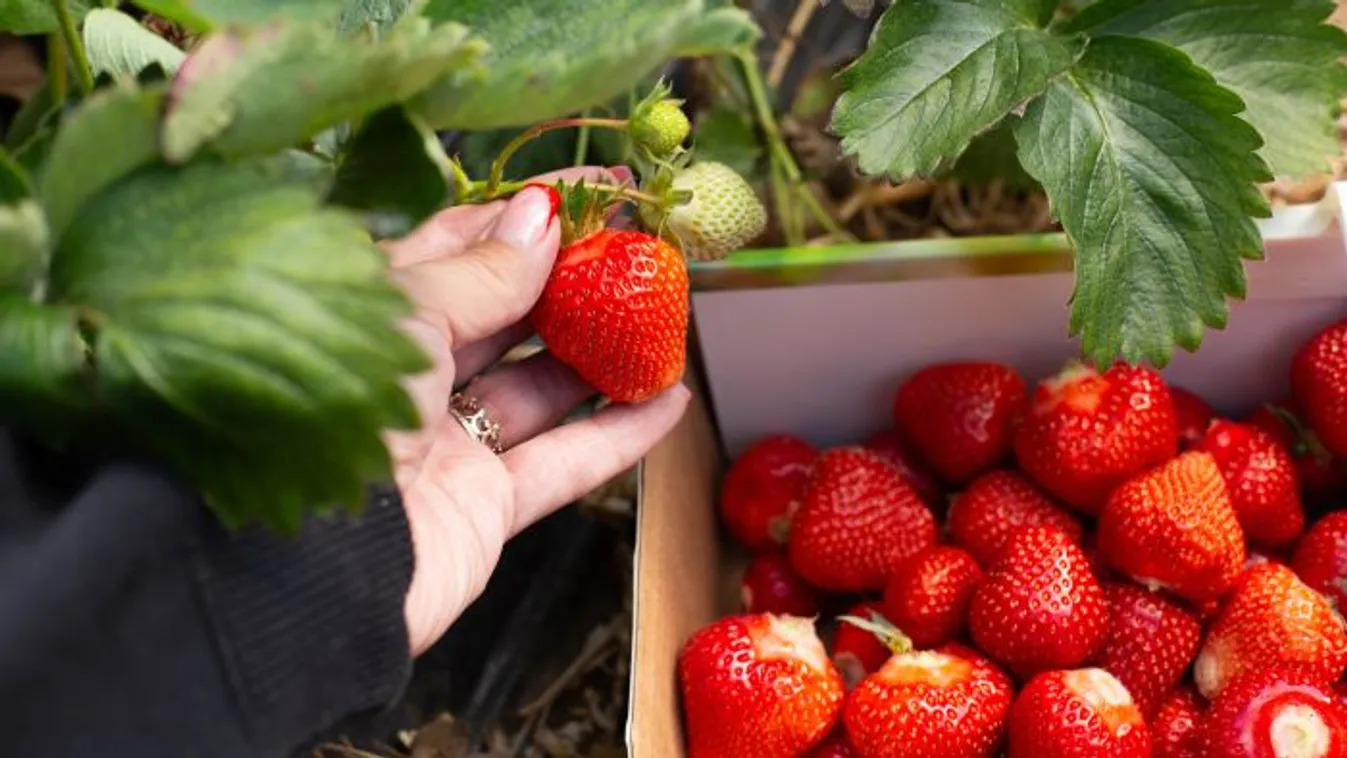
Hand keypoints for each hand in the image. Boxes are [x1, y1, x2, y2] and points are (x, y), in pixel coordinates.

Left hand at [380, 166, 690, 654]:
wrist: (309, 561)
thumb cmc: (337, 407)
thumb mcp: (408, 313)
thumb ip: (485, 271)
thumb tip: (542, 215)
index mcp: (371, 314)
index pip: (459, 246)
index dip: (528, 214)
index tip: (596, 188)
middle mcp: (407, 375)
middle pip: (505, 315)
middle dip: (573, 279)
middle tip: (639, 245)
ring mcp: (446, 444)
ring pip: (538, 388)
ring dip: (603, 355)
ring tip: (661, 314)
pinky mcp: (484, 508)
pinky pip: (563, 462)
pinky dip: (619, 435)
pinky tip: (670, 401)